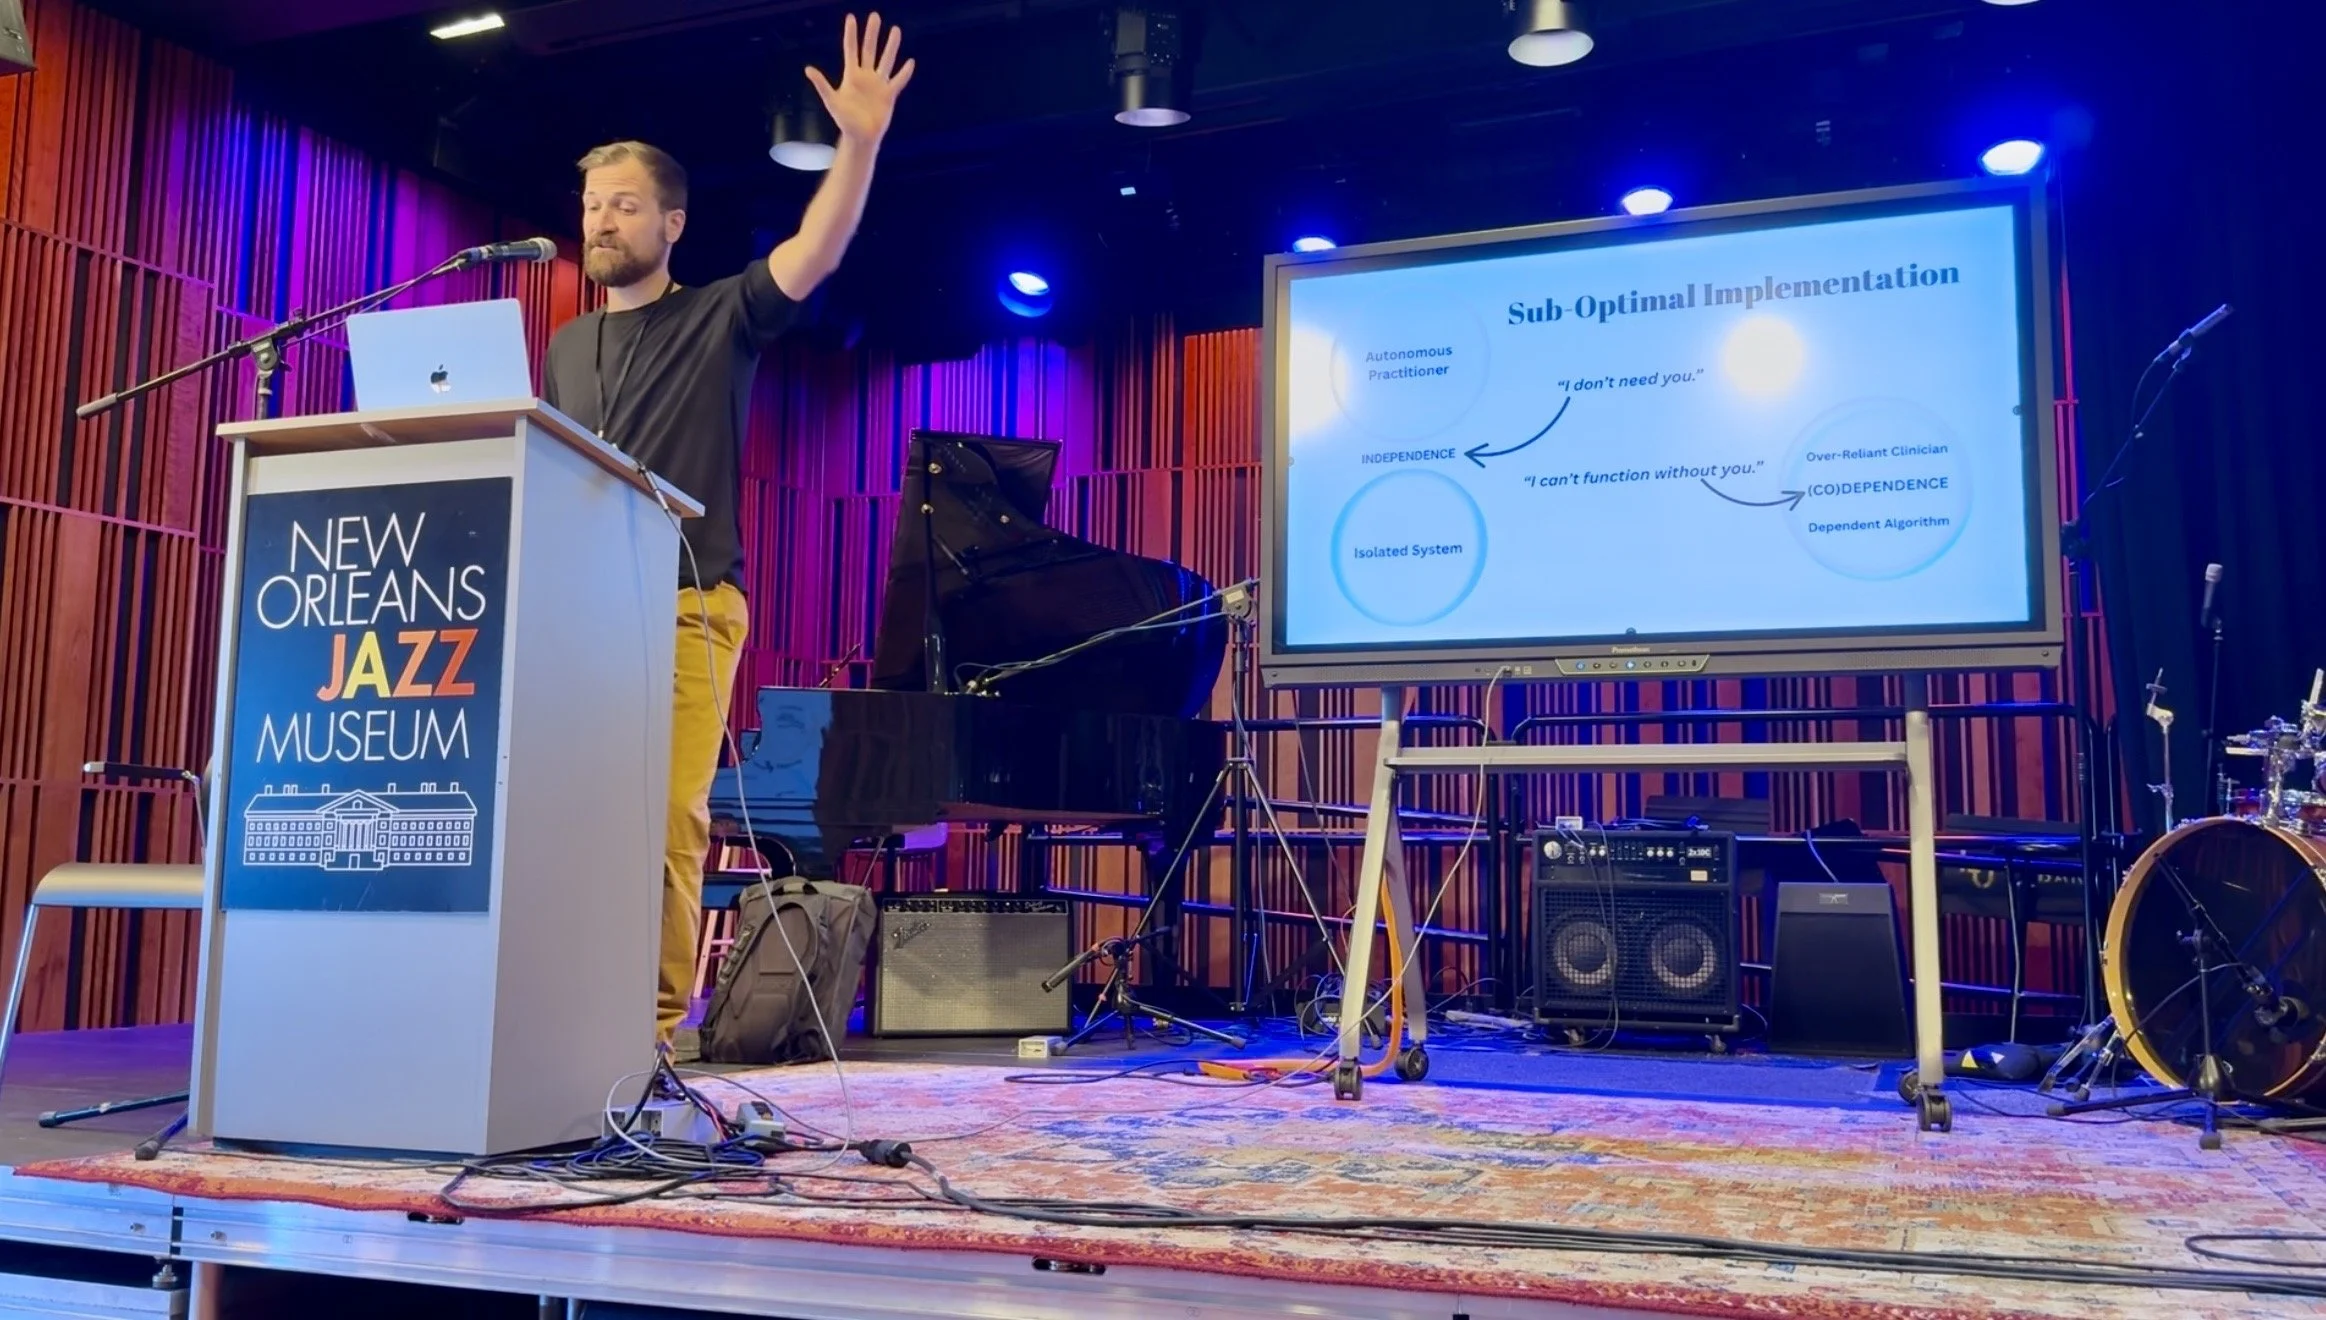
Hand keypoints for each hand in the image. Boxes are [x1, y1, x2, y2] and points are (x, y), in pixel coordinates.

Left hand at [807, 12, 915, 143]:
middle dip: (872, 33)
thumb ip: (822, 84)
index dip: (851, 34)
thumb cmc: (844, 120)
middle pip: (869, 50)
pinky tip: (910, 62)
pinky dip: (904, 73)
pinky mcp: (889, 95)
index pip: (851, 50)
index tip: (851, 18)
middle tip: (875, 16)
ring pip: (886, 60)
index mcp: (851, 75)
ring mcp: (878, 84)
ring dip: (891, 46)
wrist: (861, 137)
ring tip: (895, 30)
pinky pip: (898, 81)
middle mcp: (866, 76)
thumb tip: (808, 69)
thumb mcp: (831, 101)